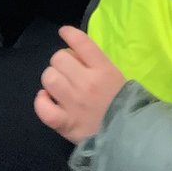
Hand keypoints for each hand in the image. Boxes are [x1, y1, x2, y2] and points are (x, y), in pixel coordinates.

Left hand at [34, 25, 126, 144]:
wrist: (129, 138)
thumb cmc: (125, 105)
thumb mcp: (119, 78)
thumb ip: (99, 65)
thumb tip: (78, 56)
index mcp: (104, 70)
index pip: (81, 42)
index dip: (69, 33)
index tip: (64, 32)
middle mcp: (86, 83)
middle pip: (59, 58)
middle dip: (61, 61)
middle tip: (67, 71)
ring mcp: (73, 103)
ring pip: (49, 78)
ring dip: (51, 79)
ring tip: (58, 86)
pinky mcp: (64, 123)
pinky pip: (43, 107)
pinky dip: (41, 102)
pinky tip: (47, 99)